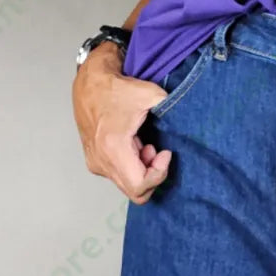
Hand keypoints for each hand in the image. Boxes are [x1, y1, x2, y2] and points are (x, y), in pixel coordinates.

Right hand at [72, 51, 172, 203]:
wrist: (90, 84)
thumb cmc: (115, 89)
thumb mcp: (150, 94)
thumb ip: (170, 107)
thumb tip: (186, 117)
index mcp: (113, 149)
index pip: (139, 185)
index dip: (159, 173)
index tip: (166, 153)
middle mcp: (101, 162)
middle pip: (134, 191)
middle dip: (153, 173)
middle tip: (159, 151)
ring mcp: (96, 164)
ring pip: (127, 184)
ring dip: (143, 169)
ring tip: (147, 144)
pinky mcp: (95, 161)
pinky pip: (119, 175)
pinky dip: (133, 165)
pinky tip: (137, 144)